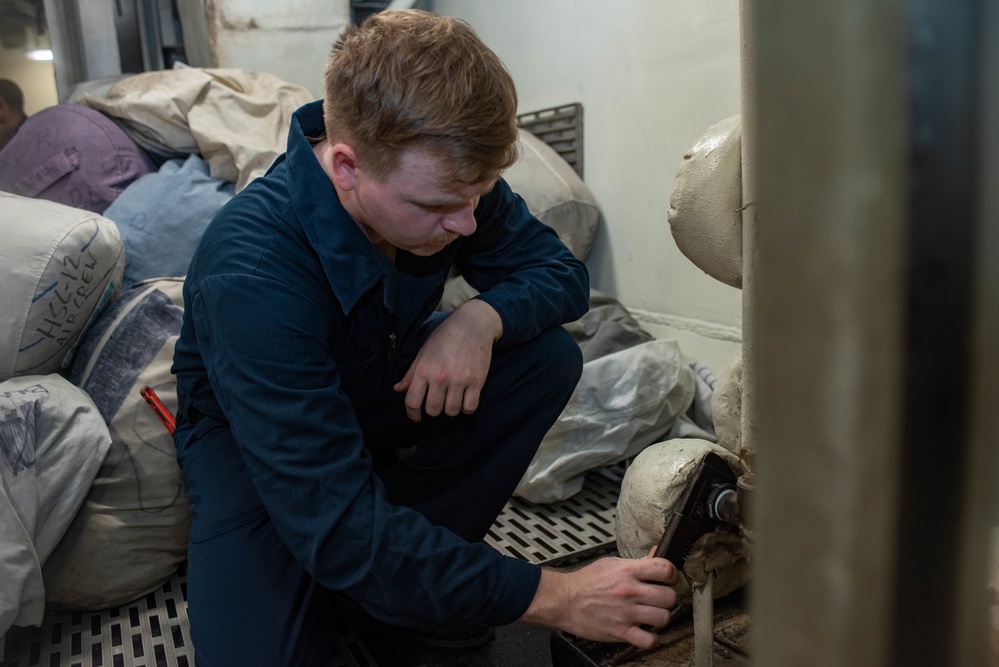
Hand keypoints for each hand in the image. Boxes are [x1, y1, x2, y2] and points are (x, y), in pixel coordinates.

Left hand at [393, 299, 502, 421]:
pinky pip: (470, 407)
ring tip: (452, 399)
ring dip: (451, 409)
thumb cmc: (445, 337)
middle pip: (433, 410)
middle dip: (433, 410)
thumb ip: (411, 373)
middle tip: (437, 402)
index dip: (412, 414)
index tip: (416, 417)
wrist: (473, 325)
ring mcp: (459, 380)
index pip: (412, 402)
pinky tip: (465, 399)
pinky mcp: (476, 382)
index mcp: (424, 370)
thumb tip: (397, 389)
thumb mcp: (423, 352)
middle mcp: (440, 377)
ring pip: (451, 411)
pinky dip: (466, 408)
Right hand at [519, 553, 678, 649]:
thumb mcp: (611, 564)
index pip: (665, 568)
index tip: (668, 579)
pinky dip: (651, 639)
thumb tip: (656, 553)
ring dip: (660, 617)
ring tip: (652, 614)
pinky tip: (646, 632)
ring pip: (663, 618)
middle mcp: (629, 591)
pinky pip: (649, 641)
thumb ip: (637, 562)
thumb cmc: (586, 582)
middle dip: (667, 597)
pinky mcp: (621, 632)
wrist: (564, 600)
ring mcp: (626, 613)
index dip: (672, 574)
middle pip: (669, 596)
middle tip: (659, 598)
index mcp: (627, 571)